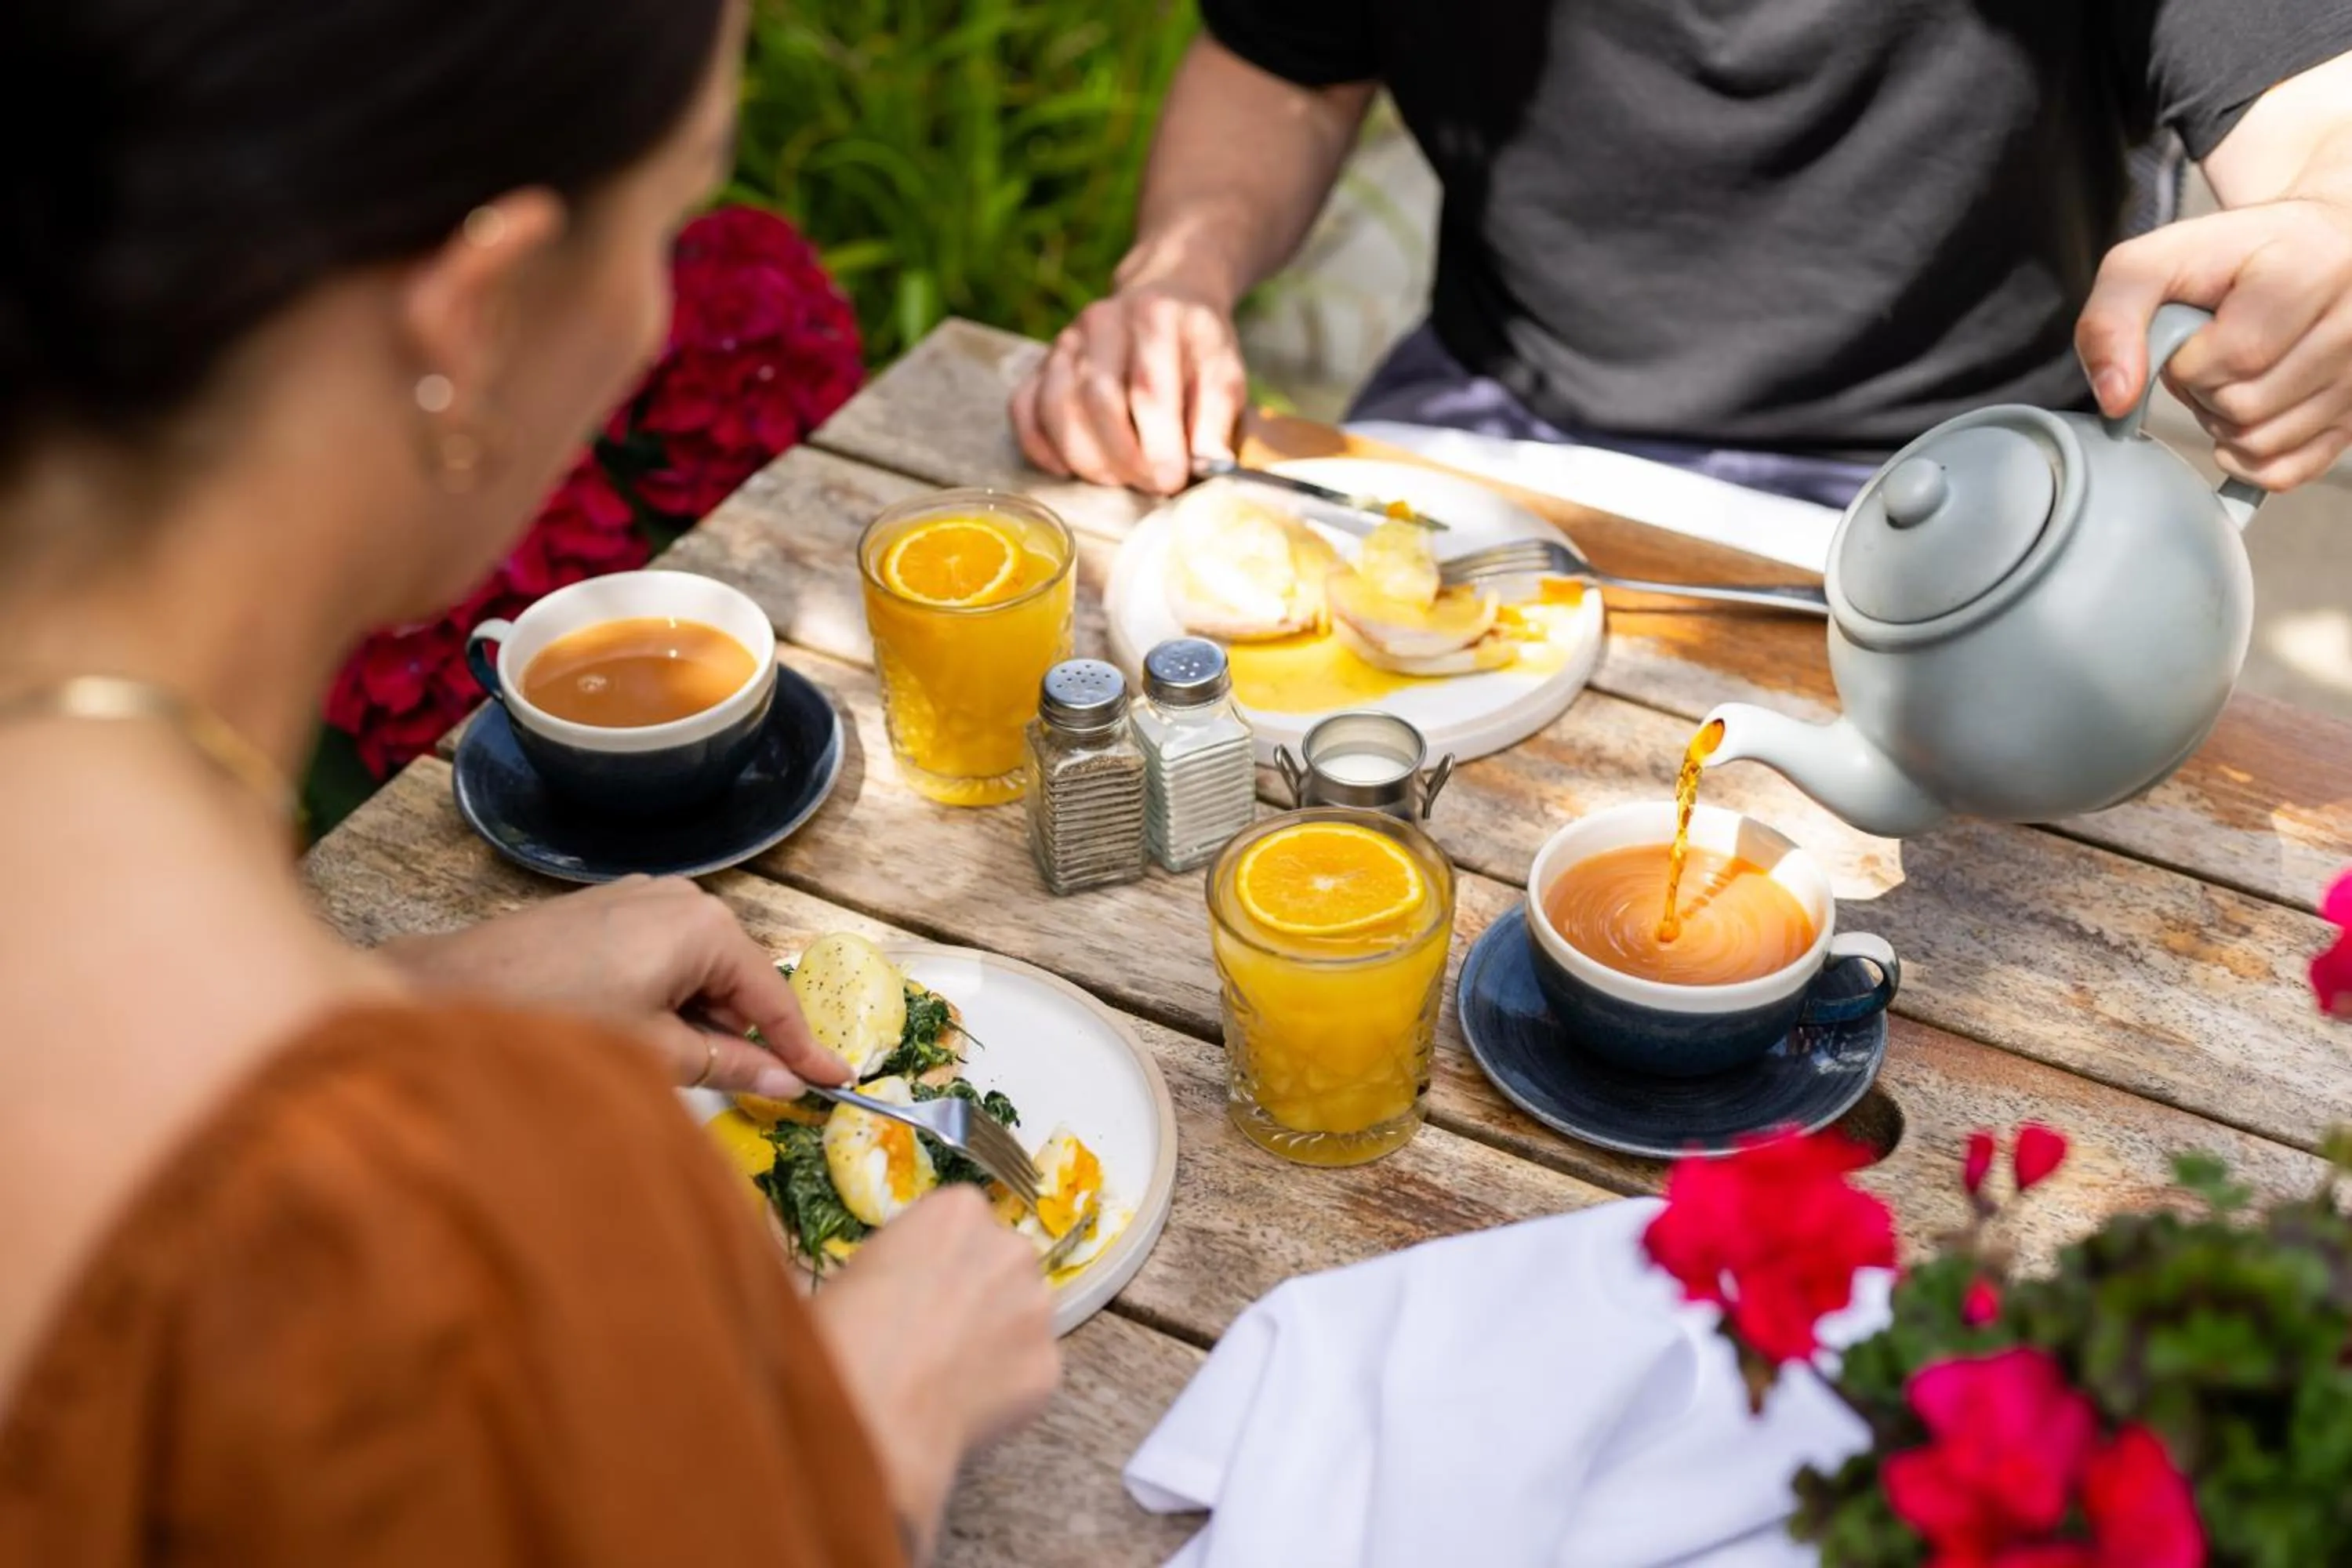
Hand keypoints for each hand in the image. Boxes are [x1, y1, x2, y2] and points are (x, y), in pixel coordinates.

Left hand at [381, 876, 850, 1097]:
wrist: (443, 993)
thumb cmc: (554, 1019)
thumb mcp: (653, 1051)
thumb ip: (728, 1064)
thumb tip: (788, 1082)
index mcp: (703, 925)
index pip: (772, 994)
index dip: (803, 1044)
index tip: (837, 1079)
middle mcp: (680, 898)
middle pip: (737, 979)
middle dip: (746, 1035)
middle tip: (759, 1090)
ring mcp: (638, 899)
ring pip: (698, 973)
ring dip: (701, 1024)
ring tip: (686, 1073)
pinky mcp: (603, 912)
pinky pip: (662, 960)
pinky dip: (669, 1003)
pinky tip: (650, 1041)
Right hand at [809, 1187, 1060, 1559]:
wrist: (873, 1411)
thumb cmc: (842, 1333)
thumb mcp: (853, 1273)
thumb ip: (897, 1266)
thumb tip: (897, 1290)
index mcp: (958, 1211)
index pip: (964, 1222)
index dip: (940, 1261)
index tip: (920, 1288)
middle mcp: (1010, 1249)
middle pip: (1003, 1264)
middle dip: (979, 1293)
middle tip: (939, 1333)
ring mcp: (1036, 1309)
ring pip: (1023, 1317)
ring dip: (999, 1338)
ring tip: (951, 1376)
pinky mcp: (1049, 1366)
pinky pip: (1028, 1373)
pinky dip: (1005, 1389)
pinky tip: (964, 1408)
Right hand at [1010, 281, 1248, 493]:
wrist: (1164, 301)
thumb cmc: (1196, 349)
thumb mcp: (1225, 375)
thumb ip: (1217, 421)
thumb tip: (1211, 468)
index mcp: (1155, 318)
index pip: (1148, 388)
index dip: (1157, 444)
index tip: (1172, 481)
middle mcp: (1102, 322)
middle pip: (1097, 399)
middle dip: (1123, 457)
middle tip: (1149, 484)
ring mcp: (1065, 342)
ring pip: (1056, 407)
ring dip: (1085, 458)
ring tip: (1117, 478)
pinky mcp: (1040, 364)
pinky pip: (1023, 408)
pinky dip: (1040, 447)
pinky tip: (1068, 468)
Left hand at [2077, 194, 2351, 489]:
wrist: (2313, 247)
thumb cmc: (2233, 256)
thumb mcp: (2155, 262)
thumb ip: (2112, 317)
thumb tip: (2115, 399)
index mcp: (2311, 271)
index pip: (2225, 361)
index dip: (2185, 359)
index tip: (2195, 329)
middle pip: (2243, 408)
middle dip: (2203, 390)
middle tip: (2212, 352)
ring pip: (2262, 442)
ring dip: (2223, 422)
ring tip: (2234, 373)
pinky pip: (2288, 471)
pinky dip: (2250, 458)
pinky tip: (2244, 419)